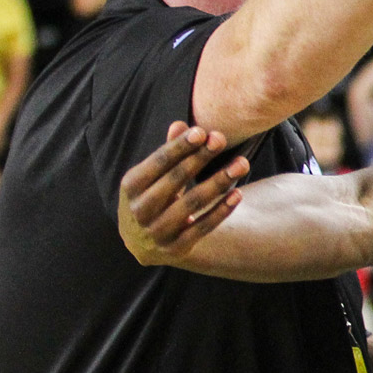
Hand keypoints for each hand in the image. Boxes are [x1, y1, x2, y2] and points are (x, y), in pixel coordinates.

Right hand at [117, 122, 250, 265]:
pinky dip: (221, 210)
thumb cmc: (152, 196)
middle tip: (222, 139)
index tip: (202, 132)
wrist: (141, 243)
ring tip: (242, 163)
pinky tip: (238, 193)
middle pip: (175, 180)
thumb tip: (180, 124)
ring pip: (192, 204)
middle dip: (200, 158)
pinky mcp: (175, 248)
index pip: (157, 163)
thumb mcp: (153, 176)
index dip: (179, 147)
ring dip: (219, 181)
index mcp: (130, 187)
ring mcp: (156, 231)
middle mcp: (139, 210)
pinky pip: (203, 227)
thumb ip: (168, 152)